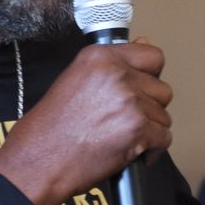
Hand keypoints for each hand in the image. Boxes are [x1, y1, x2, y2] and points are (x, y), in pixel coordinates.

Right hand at [0, 40, 171, 204]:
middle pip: (162, 89)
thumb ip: (112, 66)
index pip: (152, 56)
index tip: (143, 87)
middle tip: (126, 120)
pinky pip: (164, 137)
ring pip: (164, 116)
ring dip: (149, 130)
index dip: (151, 75)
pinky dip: (152, 150)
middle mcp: (117, 75)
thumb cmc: (51, 128)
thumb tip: (144, 43)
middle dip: (149, 107)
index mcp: (100, 58)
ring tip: (123, 138)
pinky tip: (132, 153)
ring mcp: (130, 102)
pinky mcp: (138, 129)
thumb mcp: (75, 81)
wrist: (40, 161)